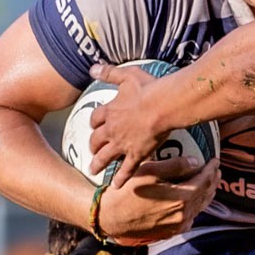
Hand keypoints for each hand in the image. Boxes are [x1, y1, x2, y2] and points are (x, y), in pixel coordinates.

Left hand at [88, 62, 171, 184]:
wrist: (162, 105)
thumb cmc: (148, 89)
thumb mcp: (126, 75)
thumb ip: (109, 73)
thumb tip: (92, 68)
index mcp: (110, 111)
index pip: (95, 119)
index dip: (94, 123)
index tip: (95, 125)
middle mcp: (112, 129)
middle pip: (96, 139)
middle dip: (93, 145)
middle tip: (92, 150)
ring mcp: (123, 143)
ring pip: (105, 157)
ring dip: (98, 164)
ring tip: (93, 171)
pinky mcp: (136, 154)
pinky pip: (126, 169)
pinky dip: (120, 178)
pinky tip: (116, 186)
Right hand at [95, 158, 218, 243]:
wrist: (110, 218)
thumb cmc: (127, 192)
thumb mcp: (149, 172)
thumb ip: (174, 165)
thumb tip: (196, 161)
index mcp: (182, 198)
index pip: (204, 180)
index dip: (211, 169)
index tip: (214, 160)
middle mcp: (184, 215)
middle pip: (205, 195)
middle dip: (212, 181)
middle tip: (215, 170)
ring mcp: (178, 226)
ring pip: (199, 207)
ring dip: (206, 194)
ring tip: (208, 183)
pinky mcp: (171, 232)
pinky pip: (189, 218)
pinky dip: (195, 207)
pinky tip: (193, 201)